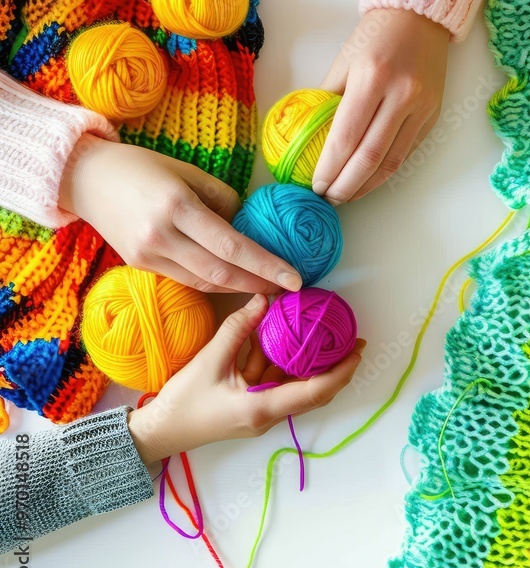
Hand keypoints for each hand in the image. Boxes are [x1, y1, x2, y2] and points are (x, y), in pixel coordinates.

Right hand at [59, 135, 302, 293]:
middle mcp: (161, 236)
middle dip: (260, 284)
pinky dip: (216, 283)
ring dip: (241, 288)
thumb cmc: (143, 168)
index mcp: (177, 206)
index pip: (232, 245)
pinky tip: (237, 281)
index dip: (266, 266)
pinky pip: (187, 280)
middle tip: (289, 288)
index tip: (295, 278)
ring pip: (205, 283)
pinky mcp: (140, 266)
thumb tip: (249, 229)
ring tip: (269, 286)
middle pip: (221, 273)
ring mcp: (147, 256)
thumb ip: (224, 201)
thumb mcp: (188, 173)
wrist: (85, 178)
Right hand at [127, 294, 364, 462]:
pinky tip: (282, 338)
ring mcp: (261, 410)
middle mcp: (269, 413)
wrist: (158, 432)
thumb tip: (263, 299)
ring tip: (323, 333)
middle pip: (313, 390)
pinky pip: (274, 382)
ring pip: (294, 384)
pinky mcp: (251, 405)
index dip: (341, 371)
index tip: (358, 351)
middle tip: (351, 340)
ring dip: (307, 361)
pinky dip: (280, 362)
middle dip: (335, 366)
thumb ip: (238, 329)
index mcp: (263, 407)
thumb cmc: (182, 404)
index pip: (315, 390)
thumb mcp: (210, 361)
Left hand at [312, 9, 448, 203]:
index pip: (346, 137)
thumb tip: (308, 137)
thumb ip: (328, 100)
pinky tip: (369, 178)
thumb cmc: (377, 37)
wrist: (420, 20)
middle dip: (346, 185)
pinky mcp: (433, 117)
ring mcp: (421, 109)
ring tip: (347, 195)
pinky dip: (385, 171)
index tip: (316, 185)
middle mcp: (401, 96)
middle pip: (370, 157)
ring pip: (392, 162)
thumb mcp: (343, 62)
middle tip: (329, 198)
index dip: (330, 168)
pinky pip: (406, 153)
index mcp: (372, 78)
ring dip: (367, 185)